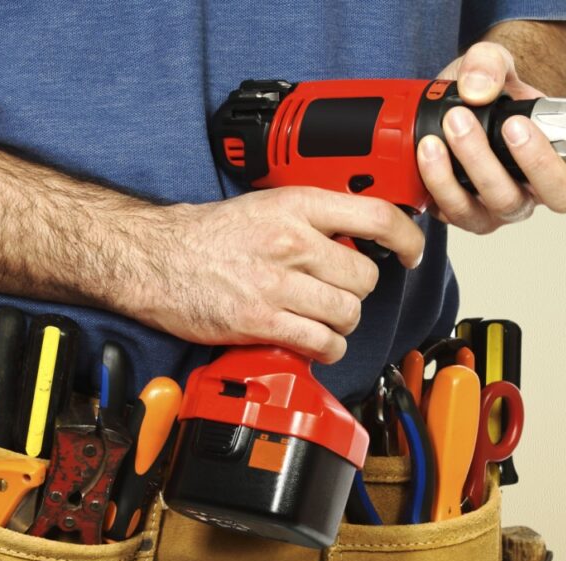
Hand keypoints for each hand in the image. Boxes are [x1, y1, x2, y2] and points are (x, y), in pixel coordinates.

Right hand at [124, 187, 423, 362]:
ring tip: (321, 318)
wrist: (153, 258)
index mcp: (297, 206)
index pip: (377, 216)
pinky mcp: (261, 320)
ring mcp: (276, 283)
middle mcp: (291, 242)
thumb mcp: (268, 206)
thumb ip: (316, 219)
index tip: (412, 252)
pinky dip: (326, 349)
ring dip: (341, 323)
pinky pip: (322, 343)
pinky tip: (314, 342)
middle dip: (357, 290)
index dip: (408, 239)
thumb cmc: (210, 235)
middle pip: (366, 277)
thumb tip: (363, 237)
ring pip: (348, 313)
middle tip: (337, 290)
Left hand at [418, 42, 565, 234]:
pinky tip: (430, 153)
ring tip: (454, 125)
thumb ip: (489, 64)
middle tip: (510, 125)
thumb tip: (479, 89)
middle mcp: (536, 186)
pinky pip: (456, 211)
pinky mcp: (464, 213)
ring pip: (502, 205)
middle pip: (555, 195)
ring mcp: (502, 205)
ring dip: (477, 167)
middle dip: (534, 162)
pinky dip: (440, 183)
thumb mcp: (490, 64)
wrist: (447, 112)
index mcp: (559, 152)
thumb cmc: (483, 95)